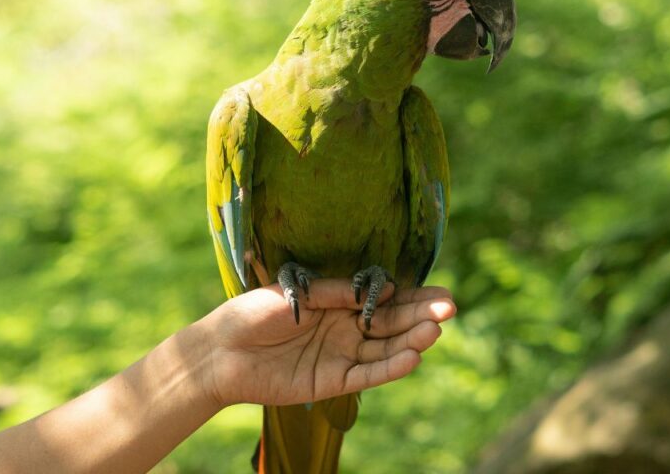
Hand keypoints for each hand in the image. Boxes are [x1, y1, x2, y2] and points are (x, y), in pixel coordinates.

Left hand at [197, 279, 455, 407]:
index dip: (413, 297)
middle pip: (392, 324)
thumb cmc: (252, 313)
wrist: (219, 351)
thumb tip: (381, 287)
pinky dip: (390, 368)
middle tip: (450, 308)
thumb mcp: (296, 292)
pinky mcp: (332, 382)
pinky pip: (367, 375)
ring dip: (411, 341)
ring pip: (385, 349)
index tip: (441, 292)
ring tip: (435, 330)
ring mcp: (341, 356)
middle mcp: (346, 329)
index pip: (384, 300)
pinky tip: (413, 357)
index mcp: (338, 303)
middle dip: (421, 316)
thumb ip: (336, 293)